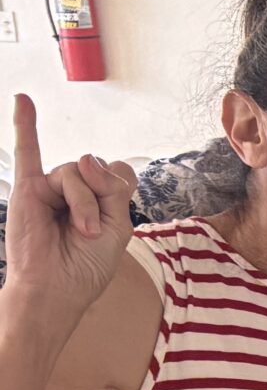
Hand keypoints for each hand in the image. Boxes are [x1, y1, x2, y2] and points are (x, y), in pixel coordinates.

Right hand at [6, 96, 134, 329]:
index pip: (119, 174)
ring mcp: (51, 189)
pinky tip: (23, 100)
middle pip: (97, 171)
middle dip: (101, 199)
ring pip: (73, 172)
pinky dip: (26, 125)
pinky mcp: (28, 191)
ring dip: (82, 202)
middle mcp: (77, 191)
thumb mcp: (117, 227)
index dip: (119, 190)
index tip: (112, 219)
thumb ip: (113, 189)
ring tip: (80, 230)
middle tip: (93, 231)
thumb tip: (85, 157)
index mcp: (102, 200)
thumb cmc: (86, 267)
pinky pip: (27, 152)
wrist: (57, 290)